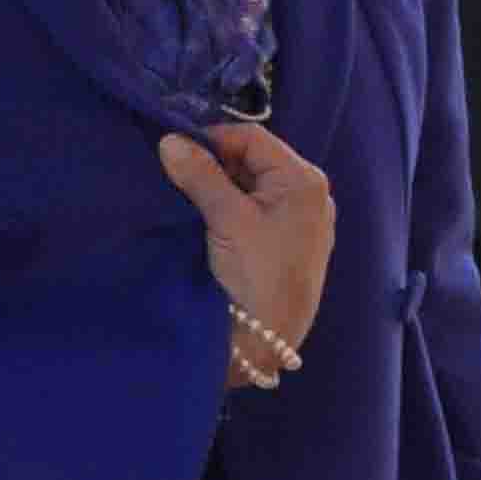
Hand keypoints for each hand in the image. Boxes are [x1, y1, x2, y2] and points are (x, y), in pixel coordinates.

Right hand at [158, 122, 333, 353]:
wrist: (268, 341)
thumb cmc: (255, 273)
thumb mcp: (226, 219)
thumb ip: (200, 176)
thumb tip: (170, 141)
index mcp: (303, 179)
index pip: (253, 137)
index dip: (212, 139)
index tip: (175, 154)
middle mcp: (310, 194)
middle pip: (254, 160)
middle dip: (215, 166)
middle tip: (177, 179)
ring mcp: (302, 220)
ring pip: (253, 187)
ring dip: (221, 189)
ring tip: (188, 201)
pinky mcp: (290, 244)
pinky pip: (258, 211)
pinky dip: (232, 209)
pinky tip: (207, 222)